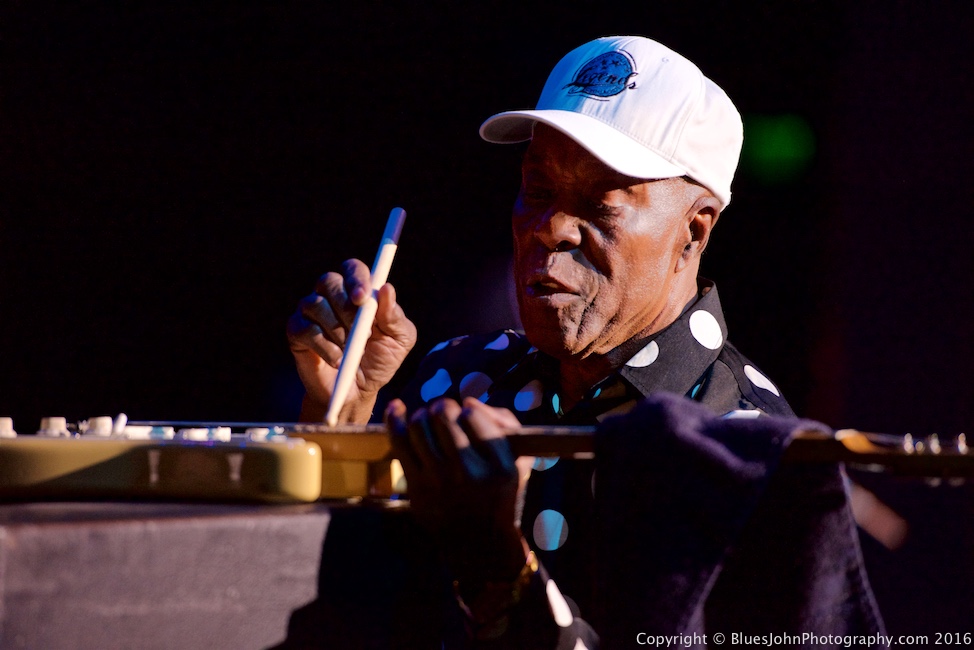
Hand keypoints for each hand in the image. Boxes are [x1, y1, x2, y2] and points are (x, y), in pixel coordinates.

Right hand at [287, 259, 416, 423]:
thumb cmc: (381, 361)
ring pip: (315, 304)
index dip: (356, 278)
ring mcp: (311, 312)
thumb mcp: (399, 341)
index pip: (353, 269)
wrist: (358, 393)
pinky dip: (324, 346)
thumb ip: (396, 317)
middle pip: (329, 281)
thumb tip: (386, 289)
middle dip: (345, 306)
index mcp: (358, 292)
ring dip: (337, 329)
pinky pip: (304, 329)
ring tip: (350, 349)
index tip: (362, 298)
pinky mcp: (296, 332)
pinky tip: (337, 360)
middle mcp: (332, 296)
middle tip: (360, 330)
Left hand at [385, 397, 528, 591]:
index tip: (469, 415)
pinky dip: (395, 419)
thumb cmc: (500, 493)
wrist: (480, 544)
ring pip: (419, 425)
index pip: (473, 415)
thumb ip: (503, 423)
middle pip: (443, 415)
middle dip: (444, 407)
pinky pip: (399, 444)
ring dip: (423, 414)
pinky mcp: (417, 489)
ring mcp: (440, 483)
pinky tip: (397, 408)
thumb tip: (469, 401)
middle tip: (447, 413)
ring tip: (430, 420)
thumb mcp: (518, 460)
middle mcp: (469, 474)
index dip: (469, 409)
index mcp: (500, 467)